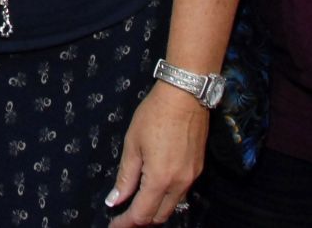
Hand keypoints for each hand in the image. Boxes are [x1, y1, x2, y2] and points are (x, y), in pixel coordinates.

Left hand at [105, 83, 207, 225]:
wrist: (185, 95)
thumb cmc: (154, 115)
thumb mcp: (133, 144)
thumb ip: (125, 176)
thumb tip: (114, 200)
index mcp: (160, 179)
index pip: (141, 215)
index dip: (125, 223)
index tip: (113, 226)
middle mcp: (179, 184)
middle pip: (159, 217)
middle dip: (140, 221)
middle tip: (123, 216)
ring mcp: (191, 178)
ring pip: (172, 207)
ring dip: (155, 211)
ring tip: (138, 204)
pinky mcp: (198, 169)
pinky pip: (181, 194)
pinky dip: (166, 198)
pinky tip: (155, 189)